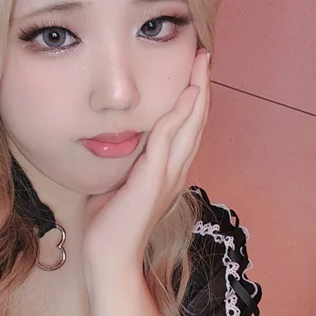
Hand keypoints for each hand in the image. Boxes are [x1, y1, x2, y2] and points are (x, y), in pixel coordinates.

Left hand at [82, 48, 210, 274]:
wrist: (109, 259)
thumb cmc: (110, 225)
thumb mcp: (121, 182)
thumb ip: (128, 161)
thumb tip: (119, 140)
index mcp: (170, 171)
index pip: (187, 128)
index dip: (193, 99)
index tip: (195, 71)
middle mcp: (176, 171)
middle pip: (196, 121)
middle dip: (201, 86)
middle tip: (205, 56)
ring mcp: (168, 176)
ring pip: (190, 126)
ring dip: (197, 93)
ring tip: (202, 65)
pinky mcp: (154, 180)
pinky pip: (169, 140)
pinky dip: (179, 115)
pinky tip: (185, 95)